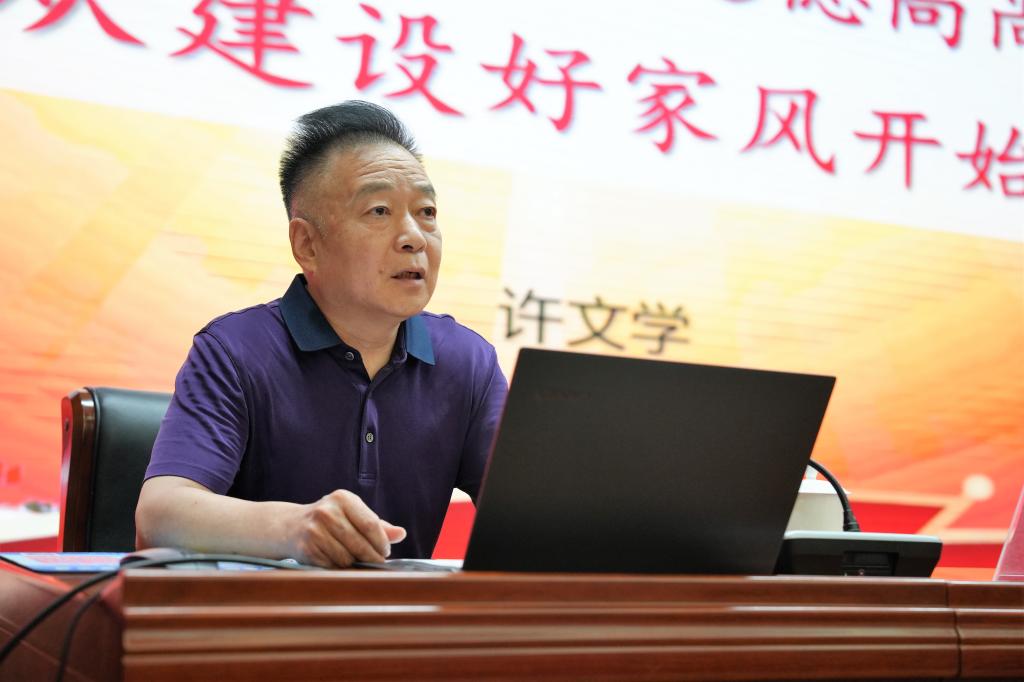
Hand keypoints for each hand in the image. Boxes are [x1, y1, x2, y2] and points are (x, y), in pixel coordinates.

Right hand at [288, 490, 405, 567]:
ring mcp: (315, 531)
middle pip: (360, 544)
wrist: (289, 526)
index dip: (382, 543)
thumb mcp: (351, 514)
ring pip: (347, 559)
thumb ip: (377, 525)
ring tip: (355, 561)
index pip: (371, 525)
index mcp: (343, 498)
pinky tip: (339, 564)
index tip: (385, 552)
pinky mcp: (307, 549)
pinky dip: (340, 570)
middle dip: (372, 557)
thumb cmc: (329, 520)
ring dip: (355, 565)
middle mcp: (327, 512)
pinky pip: (333, 567)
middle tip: (376, 562)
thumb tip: (401, 534)